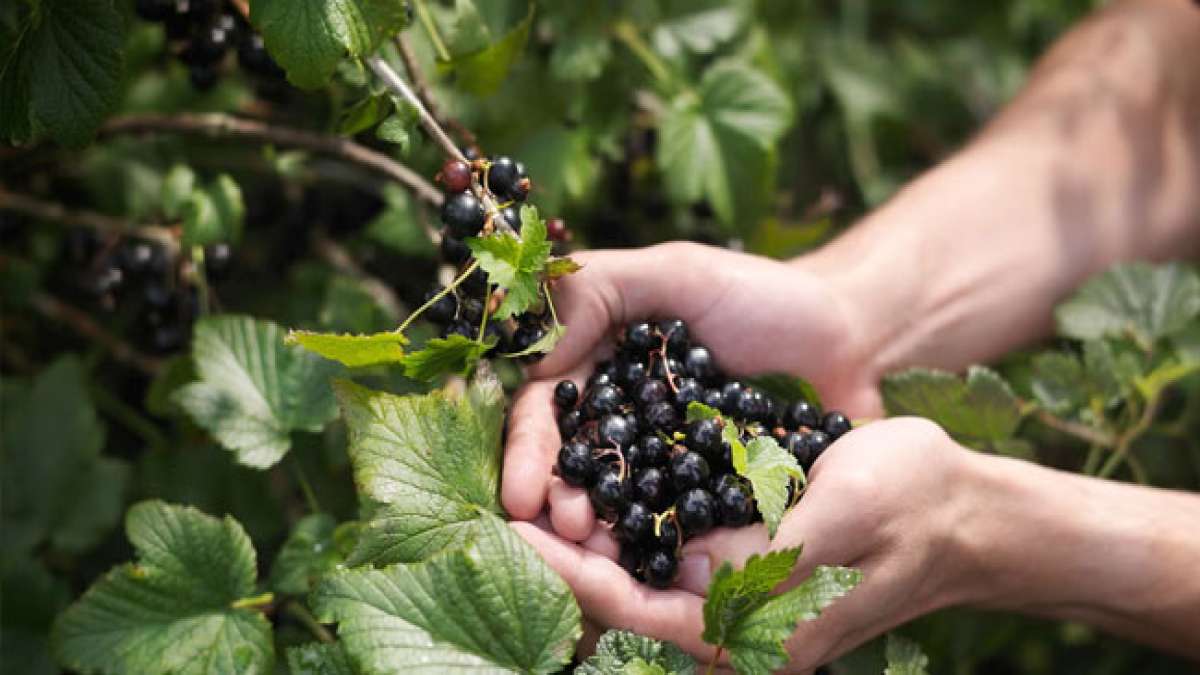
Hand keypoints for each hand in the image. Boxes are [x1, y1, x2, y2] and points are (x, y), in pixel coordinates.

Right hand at [502, 242, 881, 539]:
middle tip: (566, 531)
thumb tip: (535, 352)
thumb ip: (598, 287)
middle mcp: (621, 424)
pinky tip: (652, 573)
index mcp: (597, 369)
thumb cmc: (765, 295)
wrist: (854, 338)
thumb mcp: (678, 271)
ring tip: (597, 561)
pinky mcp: (711, 503)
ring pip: (617, 509)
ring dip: (598, 540)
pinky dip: (659, 553)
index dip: (530, 454)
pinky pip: (677, 531)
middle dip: (558, 505)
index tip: (524, 495)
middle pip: (571, 471)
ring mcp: (665, 469)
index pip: (545, 414)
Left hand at [511, 417, 975, 670]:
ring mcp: (739, 600)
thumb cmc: (913, 506)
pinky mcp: (743, 567)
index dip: (572, 573)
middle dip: (566, 556)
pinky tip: (596, 482)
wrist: (966, 510)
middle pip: (626, 600)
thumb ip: (764, 555)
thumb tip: (679, 571)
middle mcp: (737, 630)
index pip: (637, 612)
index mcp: (755, 635)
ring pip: (641, 574)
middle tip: (507, 503)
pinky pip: (669, 551)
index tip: (519, 530)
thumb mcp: (842, 517)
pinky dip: (628, 522)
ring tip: (532, 490)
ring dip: (590, 536)